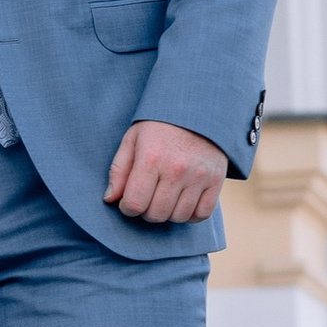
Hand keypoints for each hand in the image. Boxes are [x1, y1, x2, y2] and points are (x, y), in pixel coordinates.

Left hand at [105, 120, 229, 226]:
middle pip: (156, 214)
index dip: (127, 208)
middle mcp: (177, 169)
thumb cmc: (159, 126)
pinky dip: (191, 215)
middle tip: (147, 198)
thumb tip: (110, 199)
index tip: (129, 200)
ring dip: (168, 213)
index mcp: (151, 158)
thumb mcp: (133, 139)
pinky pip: (202, 214)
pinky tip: (183, 202)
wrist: (197, 108)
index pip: (134, 204)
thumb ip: (119, 170)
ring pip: (179, 217)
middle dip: (146, 211)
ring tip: (165, 197)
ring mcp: (199, 176)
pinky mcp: (216, 180)